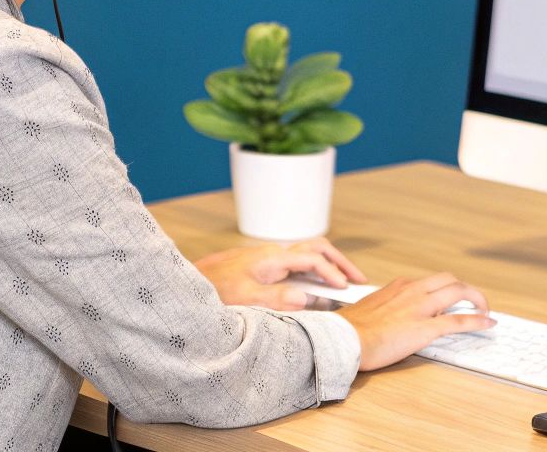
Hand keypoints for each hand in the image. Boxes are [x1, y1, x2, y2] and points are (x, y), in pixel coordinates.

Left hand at [192, 238, 368, 310]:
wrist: (188, 283)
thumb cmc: (213, 291)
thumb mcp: (245, 299)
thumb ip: (276, 299)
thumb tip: (306, 298)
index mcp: (272, 258)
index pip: (313, 260)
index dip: (333, 274)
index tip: (347, 289)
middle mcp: (273, 253)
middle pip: (316, 248)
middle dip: (339, 262)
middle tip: (358, 279)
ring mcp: (269, 258)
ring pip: (308, 253)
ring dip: (329, 265)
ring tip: (344, 283)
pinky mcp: (264, 266)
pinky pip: (297, 263)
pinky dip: (314, 271)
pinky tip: (317, 287)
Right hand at [336, 273, 495, 370]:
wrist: (343, 339)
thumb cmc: (349, 330)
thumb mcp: (368, 310)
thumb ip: (384, 308)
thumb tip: (387, 318)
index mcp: (398, 287)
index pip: (429, 282)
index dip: (444, 289)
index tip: (449, 298)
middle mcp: (412, 291)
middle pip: (449, 280)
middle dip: (466, 289)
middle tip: (473, 301)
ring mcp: (420, 307)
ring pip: (458, 292)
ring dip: (477, 299)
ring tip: (485, 309)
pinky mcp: (426, 327)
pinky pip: (459, 320)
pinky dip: (477, 320)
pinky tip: (487, 323)